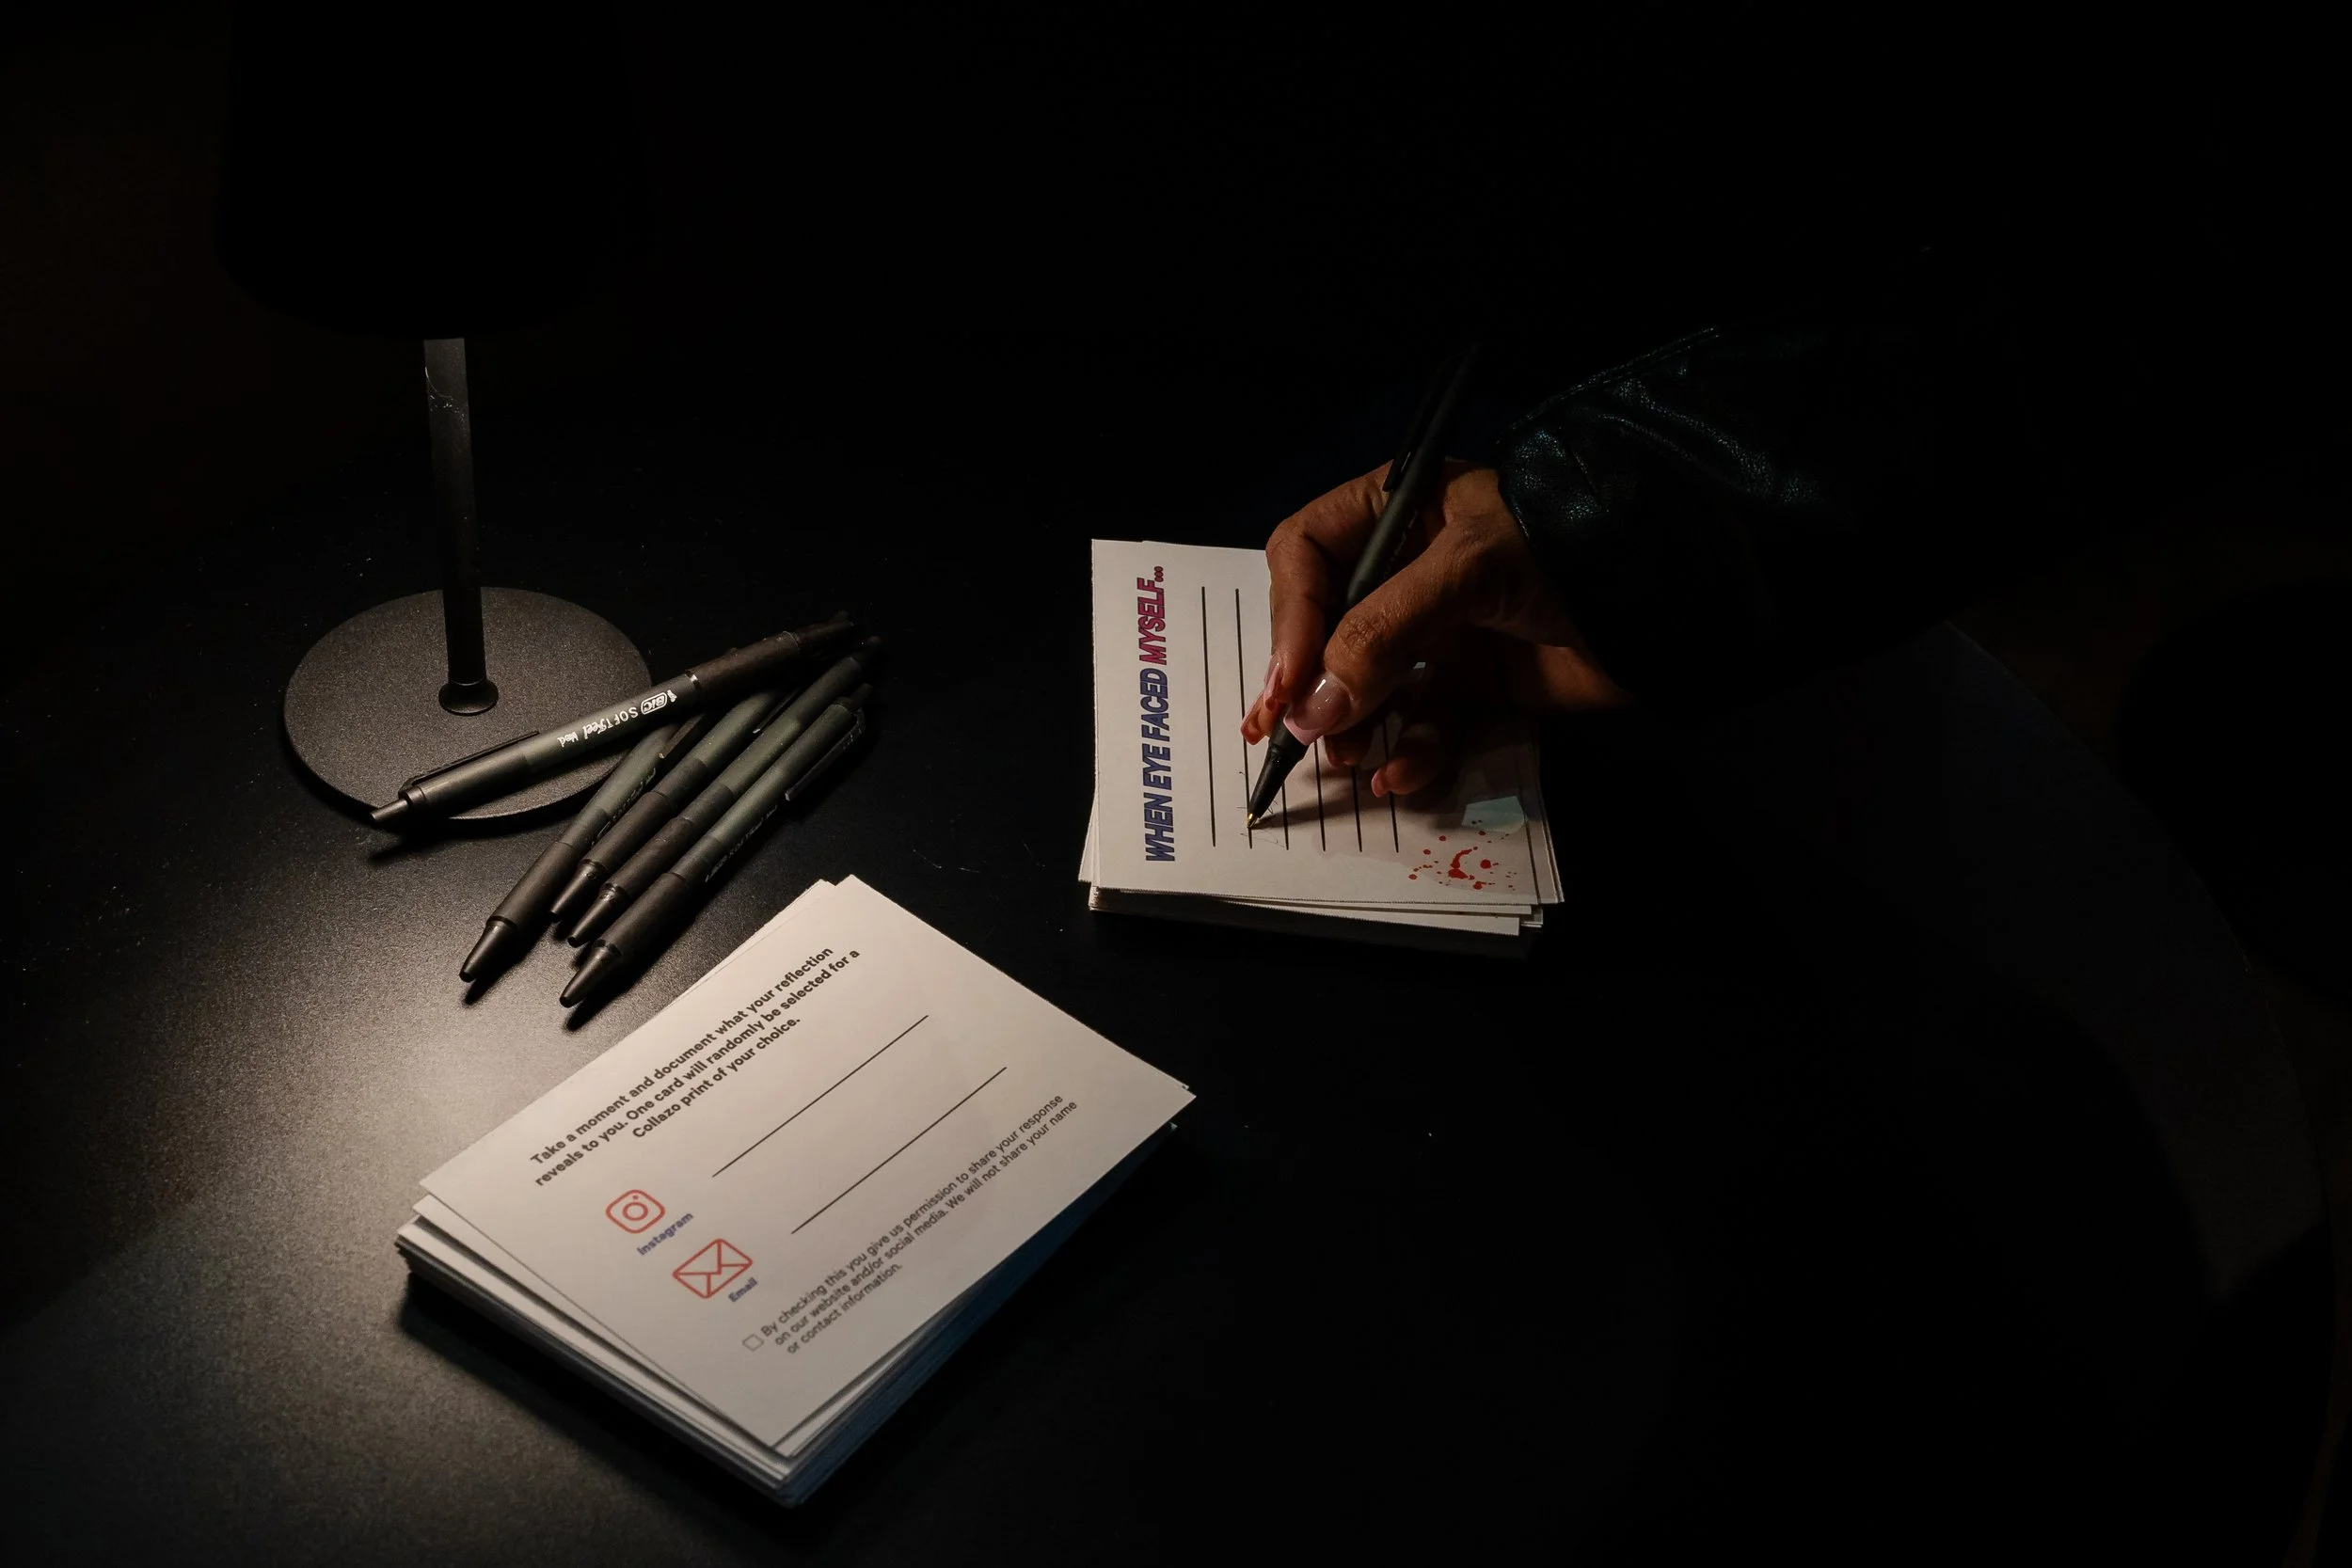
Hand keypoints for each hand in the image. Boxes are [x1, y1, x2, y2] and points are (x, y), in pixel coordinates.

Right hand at [1239, 462, 1628, 796]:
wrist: (1673, 599)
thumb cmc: (1564, 550)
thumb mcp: (1466, 571)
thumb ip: (1383, 632)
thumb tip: (1311, 707)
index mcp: (1399, 510)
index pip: (1308, 555)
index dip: (1289, 618)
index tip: (1286, 683)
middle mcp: (1410, 567)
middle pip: (1328, 626)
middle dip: (1310, 682)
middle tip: (1291, 734)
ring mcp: (1444, 628)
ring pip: (1370, 684)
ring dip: (1352, 726)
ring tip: (1347, 757)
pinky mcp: (1479, 682)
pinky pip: (1426, 722)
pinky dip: (1410, 752)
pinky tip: (1402, 775)